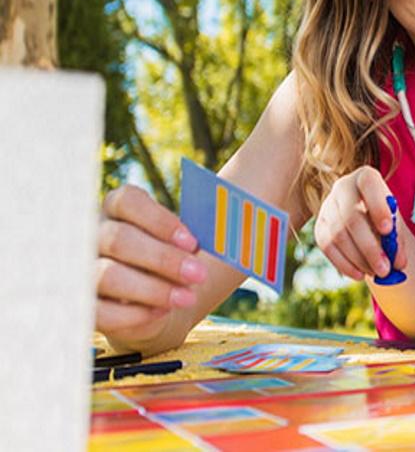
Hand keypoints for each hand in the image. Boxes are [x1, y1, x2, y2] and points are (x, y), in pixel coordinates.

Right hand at [95, 185, 207, 344]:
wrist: (161, 299)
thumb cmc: (176, 258)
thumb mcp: (188, 241)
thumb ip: (199, 232)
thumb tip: (231, 228)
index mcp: (117, 207)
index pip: (127, 201)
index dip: (159, 220)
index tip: (193, 240)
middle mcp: (94, 234)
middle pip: (119, 239)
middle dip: (163, 259)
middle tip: (200, 274)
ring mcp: (83, 269)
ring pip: (106, 275)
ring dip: (152, 288)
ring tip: (187, 297)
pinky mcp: (86, 305)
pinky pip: (99, 310)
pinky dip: (133, 313)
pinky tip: (161, 312)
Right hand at [313, 166, 407, 280]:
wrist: (366, 215)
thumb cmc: (384, 214)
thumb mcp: (394, 220)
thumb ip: (397, 239)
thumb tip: (398, 264)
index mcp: (366, 177)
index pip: (369, 185)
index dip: (377, 206)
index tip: (387, 230)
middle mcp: (342, 187)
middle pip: (351, 217)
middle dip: (369, 247)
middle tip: (385, 269)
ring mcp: (327, 207)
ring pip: (339, 236)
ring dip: (359, 259)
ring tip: (377, 273)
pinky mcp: (319, 226)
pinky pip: (328, 247)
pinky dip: (344, 264)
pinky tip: (359, 274)